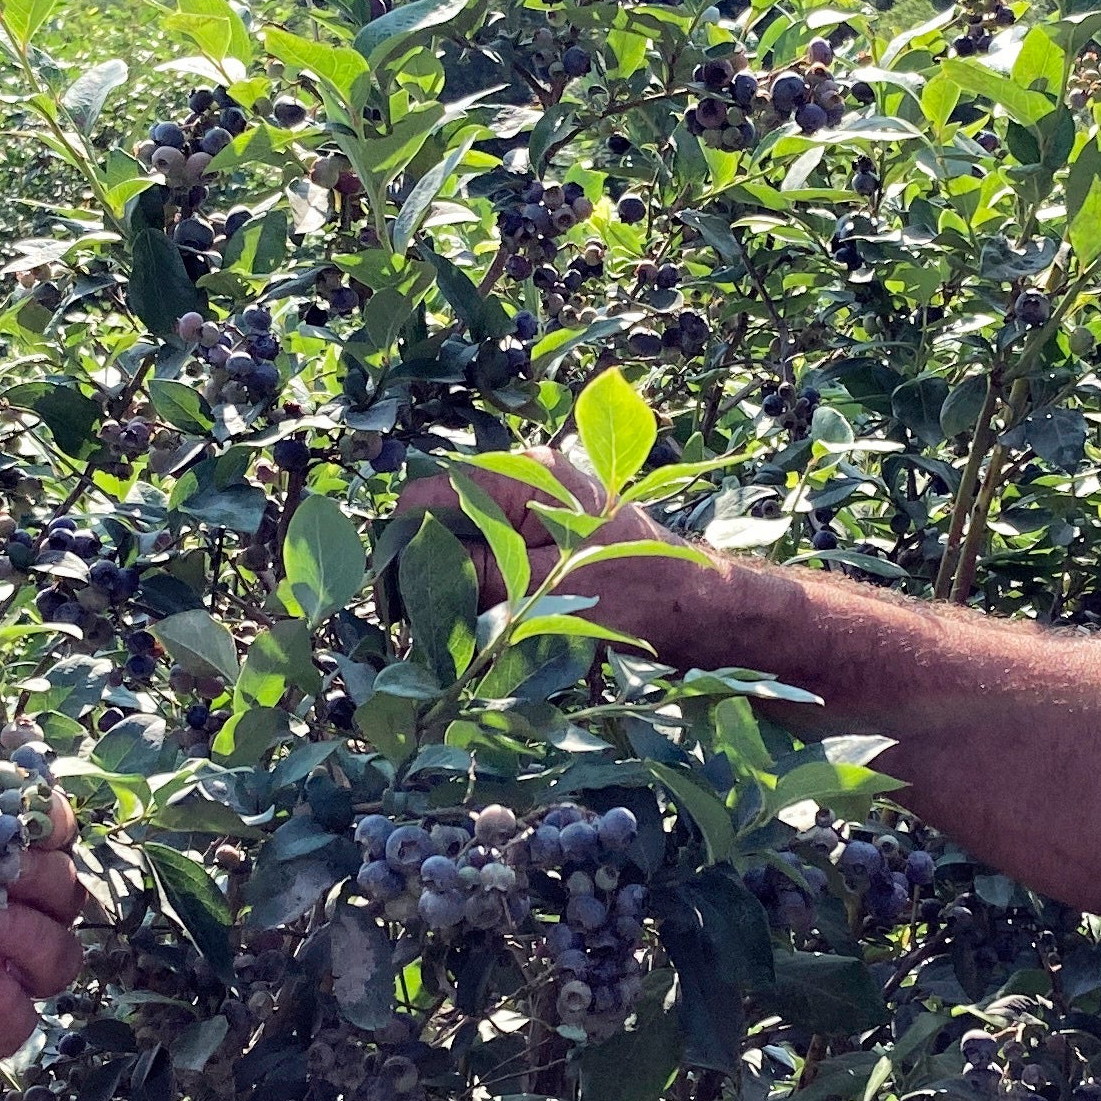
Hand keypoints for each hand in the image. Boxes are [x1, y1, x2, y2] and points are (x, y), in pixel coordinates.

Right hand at [400, 442, 716, 658]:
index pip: (426, 495)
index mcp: (525, 475)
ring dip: (450, 575)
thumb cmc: (638, 597)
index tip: (394, 603)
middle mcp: (528, 476)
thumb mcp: (544, 594)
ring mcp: (539, 500)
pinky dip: (478, 578)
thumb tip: (408, 579)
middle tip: (416, 622)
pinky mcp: (549, 529)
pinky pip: (492, 547)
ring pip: (465, 533)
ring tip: (446, 625)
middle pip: (442, 511)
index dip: (398, 546)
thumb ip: (473, 578)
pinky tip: (479, 616)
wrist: (705, 610)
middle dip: (422, 562)